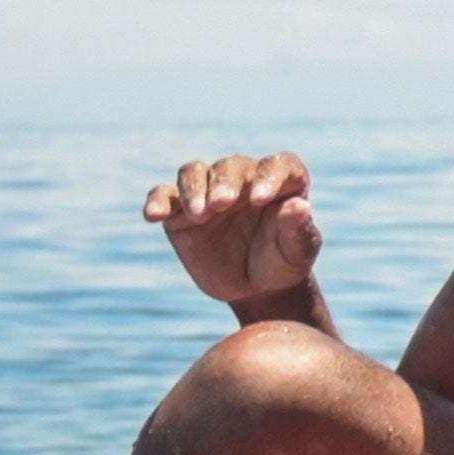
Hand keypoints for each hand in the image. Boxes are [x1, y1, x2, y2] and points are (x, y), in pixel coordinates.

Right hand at [145, 152, 326, 314]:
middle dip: (226, 183)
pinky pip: (164, 196)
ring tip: (199, 214)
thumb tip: (299, 205)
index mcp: (281, 181)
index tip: (261, 199)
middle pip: (231, 167)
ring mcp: (209, 192)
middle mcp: (244, 179)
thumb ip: (299, 229)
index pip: (278, 166)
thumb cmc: (284, 263)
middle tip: (222, 205)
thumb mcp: (298, 251)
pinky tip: (154, 215)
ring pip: (194, 173)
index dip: (270, 177)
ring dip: (193, 189)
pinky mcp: (181, 211)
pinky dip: (157, 201)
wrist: (257, 288)